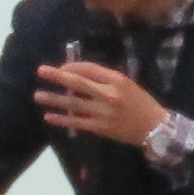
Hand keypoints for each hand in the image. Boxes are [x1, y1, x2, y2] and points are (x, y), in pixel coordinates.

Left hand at [33, 56, 167, 149]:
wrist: (156, 127)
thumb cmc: (141, 103)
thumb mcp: (127, 83)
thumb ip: (106, 78)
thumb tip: (80, 74)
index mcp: (116, 80)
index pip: (89, 69)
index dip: (73, 67)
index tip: (61, 67)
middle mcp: (108, 94)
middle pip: (78, 83)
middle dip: (57, 76)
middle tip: (41, 71)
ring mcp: (103, 112)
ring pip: (74, 104)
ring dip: (54, 99)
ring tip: (38, 95)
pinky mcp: (101, 128)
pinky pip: (77, 122)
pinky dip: (62, 119)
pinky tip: (49, 116)